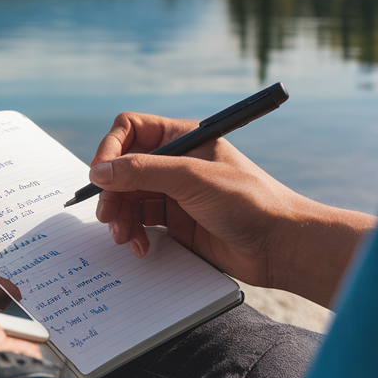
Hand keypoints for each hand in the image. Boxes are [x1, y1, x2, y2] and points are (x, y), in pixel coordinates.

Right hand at [90, 112, 377, 306]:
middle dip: (112, 192)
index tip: (101, 176)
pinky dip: (135, 233)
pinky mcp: (177, 221)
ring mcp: (175, 192)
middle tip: (109, 217)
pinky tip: (141, 247)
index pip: (130, 130)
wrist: (279, 245)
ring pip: (128, 197)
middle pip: (123, 168)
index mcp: (182, 138)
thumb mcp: (191, 178)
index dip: (110, 150)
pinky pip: (141, 222)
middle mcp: (175, 161)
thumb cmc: (248, 201)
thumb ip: (142, 171)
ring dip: (121, 217)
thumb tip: (98, 171)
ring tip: (125, 237)